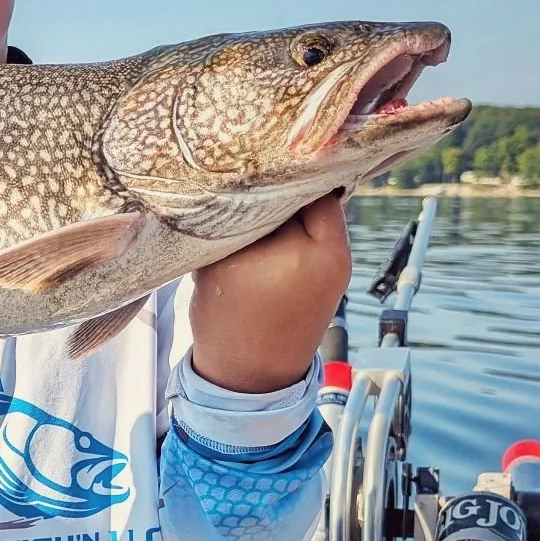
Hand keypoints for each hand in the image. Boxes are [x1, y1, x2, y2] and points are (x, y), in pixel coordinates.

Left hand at [189, 195, 349, 392]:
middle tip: (273, 208)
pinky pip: (220, 228)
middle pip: (281, 195)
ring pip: (247, 209)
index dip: (310, 188)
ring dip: (246, 215)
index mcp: (328, 256)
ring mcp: (246, 257)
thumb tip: (303, 169)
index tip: (303, 189)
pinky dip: (223, 235)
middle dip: (276, 198)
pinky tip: (230, 257)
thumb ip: (321, 225)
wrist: (251, 371)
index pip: (321, 196)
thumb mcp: (328, 272)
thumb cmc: (292, 315)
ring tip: (252, 243)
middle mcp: (289, 253)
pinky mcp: (211, 264)